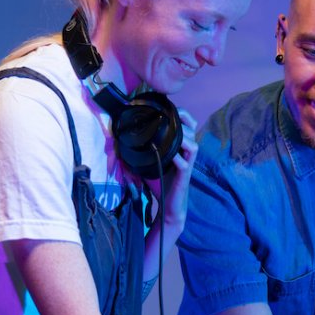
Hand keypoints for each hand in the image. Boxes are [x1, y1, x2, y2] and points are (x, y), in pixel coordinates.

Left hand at [145, 108, 198, 232]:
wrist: (167, 205)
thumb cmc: (159, 181)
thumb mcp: (148, 160)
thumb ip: (142, 147)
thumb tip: (122, 134)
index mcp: (180, 147)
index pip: (189, 125)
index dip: (184, 115)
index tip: (170, 109)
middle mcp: (186, 153)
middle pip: (192, 131)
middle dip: (182, 122)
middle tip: (169, 118)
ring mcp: (188, 164)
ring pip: (193, 145)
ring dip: (182, 138)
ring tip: (170, 136)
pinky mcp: (185, 175)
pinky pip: (185, 162)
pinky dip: (177, 157)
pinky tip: (169, 156)